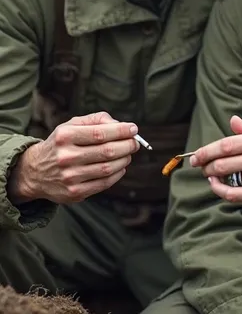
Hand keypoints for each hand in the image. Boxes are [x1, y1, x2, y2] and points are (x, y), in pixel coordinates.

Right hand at [8, 111, 138, 203]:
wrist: (35, 172)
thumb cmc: (60, 145)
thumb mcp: (70, 125)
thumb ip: (95, 120)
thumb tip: (120, 124)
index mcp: (65, 136)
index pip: (100, 133)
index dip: (121, 131)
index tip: (134, 129)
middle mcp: (66, 157)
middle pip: (107, 151)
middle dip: (127, 145)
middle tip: (135, 143)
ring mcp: (70, 177)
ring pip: (108, 168)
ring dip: (124, 159)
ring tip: (127, 154)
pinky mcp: (75, 192)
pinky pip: (104, 183)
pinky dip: (118, 174)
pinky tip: (120, 167)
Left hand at [190, 115, 241, 207]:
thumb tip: (232, 120)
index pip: (225, 145)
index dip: (206, 151)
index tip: (195, 156)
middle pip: (222, 162)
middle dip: (206, 166)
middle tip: (201, 167)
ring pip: (226, 178)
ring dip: (213, 178)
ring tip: (211, 175)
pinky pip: (233, 194)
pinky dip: (220, 191)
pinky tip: (216, 186)